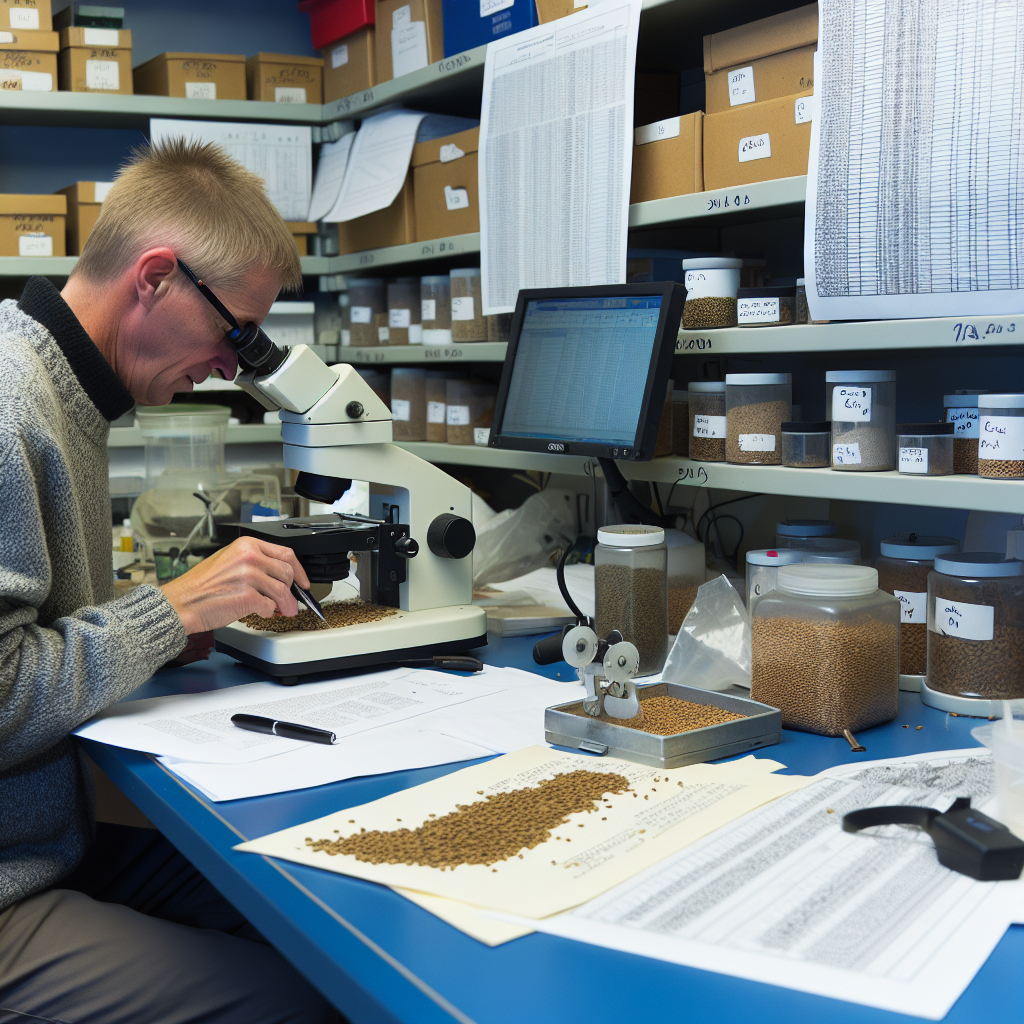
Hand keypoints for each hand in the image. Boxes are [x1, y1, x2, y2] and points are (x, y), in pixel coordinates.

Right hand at [161, 536, 310, 633]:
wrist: (180, 603)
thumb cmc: (200, 587)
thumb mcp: (228, 561)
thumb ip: (255, 563)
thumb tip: (277, 576)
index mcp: (246, 545)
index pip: (286, 553)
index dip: (299, 570)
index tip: (303, 582)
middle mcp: (249, 557)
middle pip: (287, 572)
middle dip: (292, 590)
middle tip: (291, 601)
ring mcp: (249, 576)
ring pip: (282, 591)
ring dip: (286, 605)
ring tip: (284, 611)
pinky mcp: (248, 596)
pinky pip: (271, 606)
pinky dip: (269, 612)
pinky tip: (262, 612)